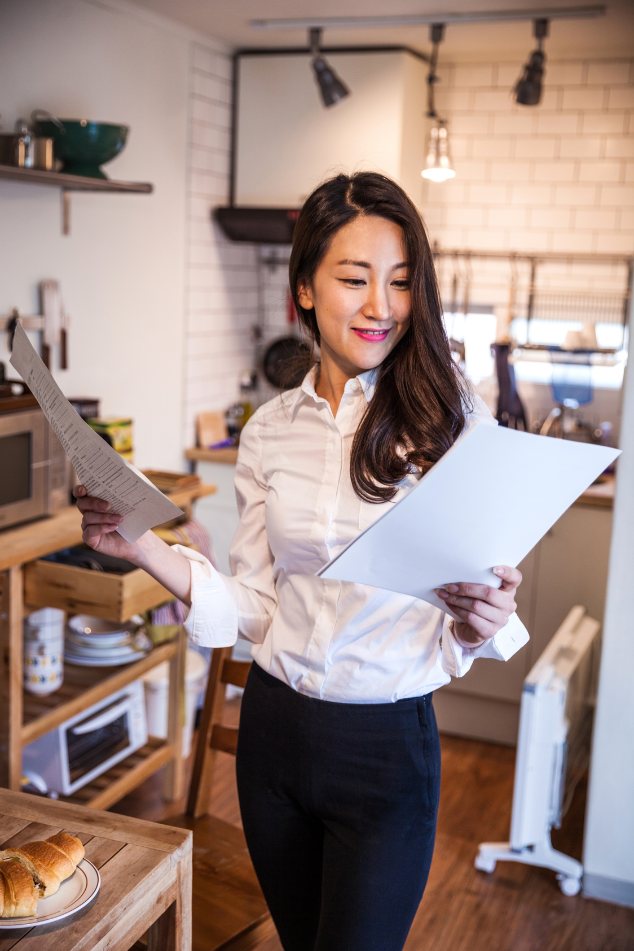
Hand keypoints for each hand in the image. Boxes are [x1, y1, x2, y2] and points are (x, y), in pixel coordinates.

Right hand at [73, 486, 192, 603]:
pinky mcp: (90, 538)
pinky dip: (101, 528)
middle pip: (81, 504)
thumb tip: (130, 479)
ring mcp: (88, 526)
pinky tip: (113, 527)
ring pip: (88, 518)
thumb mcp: (129, 506)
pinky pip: (90, 532)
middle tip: (108, 504)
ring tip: (119, 518)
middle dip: (93, 502)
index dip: (79, 490)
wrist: (137, 540)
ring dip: (104, 517)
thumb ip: (124, 494)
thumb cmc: (132, 520)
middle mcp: (88, 513)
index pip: (81, 493)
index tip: (85, 489)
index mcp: (94, 502)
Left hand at [436, 566, 521, 650]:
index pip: (515, 579)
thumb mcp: (479, 590)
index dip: (507, 573)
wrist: (472, 628)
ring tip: (445, 594)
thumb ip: (476, 582)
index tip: (495, 569)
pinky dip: (457, 609)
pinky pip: (471, 617)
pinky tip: (450, 605)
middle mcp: (508, 604)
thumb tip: (455, 576)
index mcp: (508, 590)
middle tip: (450, 586)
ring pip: (476, 606)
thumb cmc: (476, 602)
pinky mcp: (490, 631)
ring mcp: (501, 619)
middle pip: (489, 593)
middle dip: (466, 588)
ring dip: (457, 599)